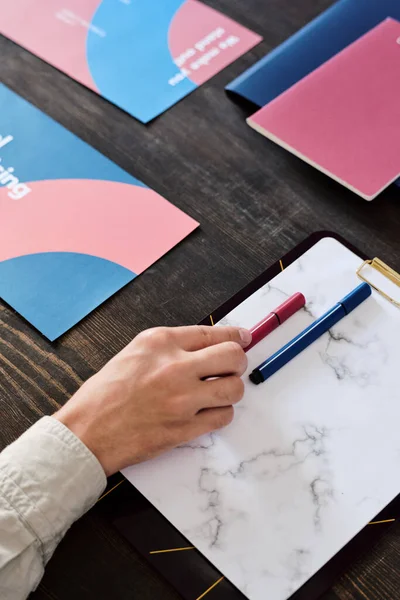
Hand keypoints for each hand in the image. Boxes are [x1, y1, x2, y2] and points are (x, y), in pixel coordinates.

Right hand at [54, 325, 250, 475]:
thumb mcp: (134, 352)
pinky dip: (220, 413)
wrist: (87, 431)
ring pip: (234, 388)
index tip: (244, 338)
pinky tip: (207, 411)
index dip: (235, 335)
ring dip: (231, 389)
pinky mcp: (186, 428)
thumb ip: (170, 346)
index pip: (212, 332)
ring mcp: (183, 399)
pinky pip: (224, 416)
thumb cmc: (105, 393)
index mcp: (160, 342)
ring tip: (218, 391)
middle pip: (233, 356)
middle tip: (231, 367)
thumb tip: (207, 344)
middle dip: (238, 361)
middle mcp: (175, 367)